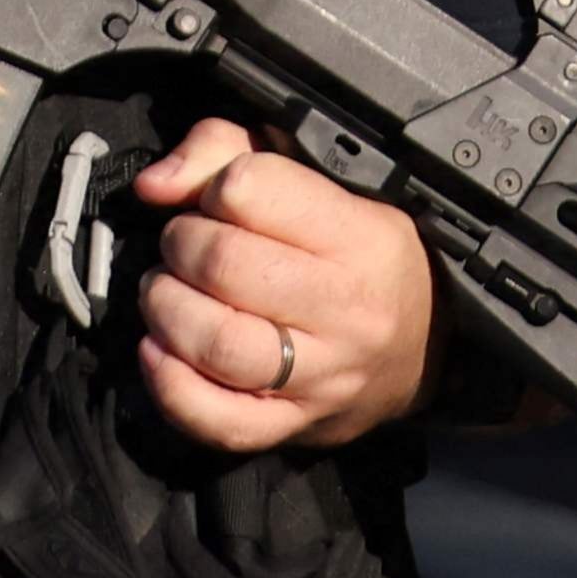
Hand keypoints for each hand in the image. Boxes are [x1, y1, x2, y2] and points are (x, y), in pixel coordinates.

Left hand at [128, 119, 433, 451]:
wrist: (421, 345)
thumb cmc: (350, 252)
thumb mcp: (312, 180)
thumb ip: (222, 151)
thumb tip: (155, 185)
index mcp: (360, 237)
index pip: (249, 189)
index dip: (214, 186)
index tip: (219, 201)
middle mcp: (348, 312)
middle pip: (221, 264)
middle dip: (180, 244)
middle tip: (186, 248)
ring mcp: (324, 377)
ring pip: (215, 343)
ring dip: (165, 308)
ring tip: (170, 293)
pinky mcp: (296, 426)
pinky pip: (219, 421)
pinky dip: (170, 385)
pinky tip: (160, 350)